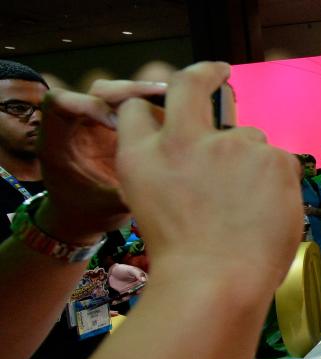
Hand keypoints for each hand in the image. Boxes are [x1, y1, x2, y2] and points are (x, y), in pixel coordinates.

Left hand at [36, 79, 166, 243]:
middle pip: (95, 91)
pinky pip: (134, 106)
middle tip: (159, 97)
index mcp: (56, 141)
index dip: (87, 103)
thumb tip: (159, 184)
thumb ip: (124, 193)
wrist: (85, 217)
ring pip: (117, 93)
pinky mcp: (117, 125)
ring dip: (144, 95)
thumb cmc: (86, 214)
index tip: (118, 122)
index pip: (60, 103)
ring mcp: (97, 122)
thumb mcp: (105, 208)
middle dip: (126, 91)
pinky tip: (177, 113)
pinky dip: (154, 106)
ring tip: (172, 101)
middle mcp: (75, 124)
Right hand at [114, 62, 301, 293]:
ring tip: (248, 210)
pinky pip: (280, 162)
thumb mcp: (151, 207)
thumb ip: (168, 170)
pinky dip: (278, 184)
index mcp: (143, 156)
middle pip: (192, 85)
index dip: (154, 103)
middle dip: (206, 72)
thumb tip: (192, 156)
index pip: (140, 109)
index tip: (170, 101)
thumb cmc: (185, 260)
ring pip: (249, 138)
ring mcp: (230, 145)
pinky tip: (267, 213)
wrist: (216, 282)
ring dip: (251, 163)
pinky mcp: (271, 158)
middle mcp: (183, 140)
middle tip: (219, 72)